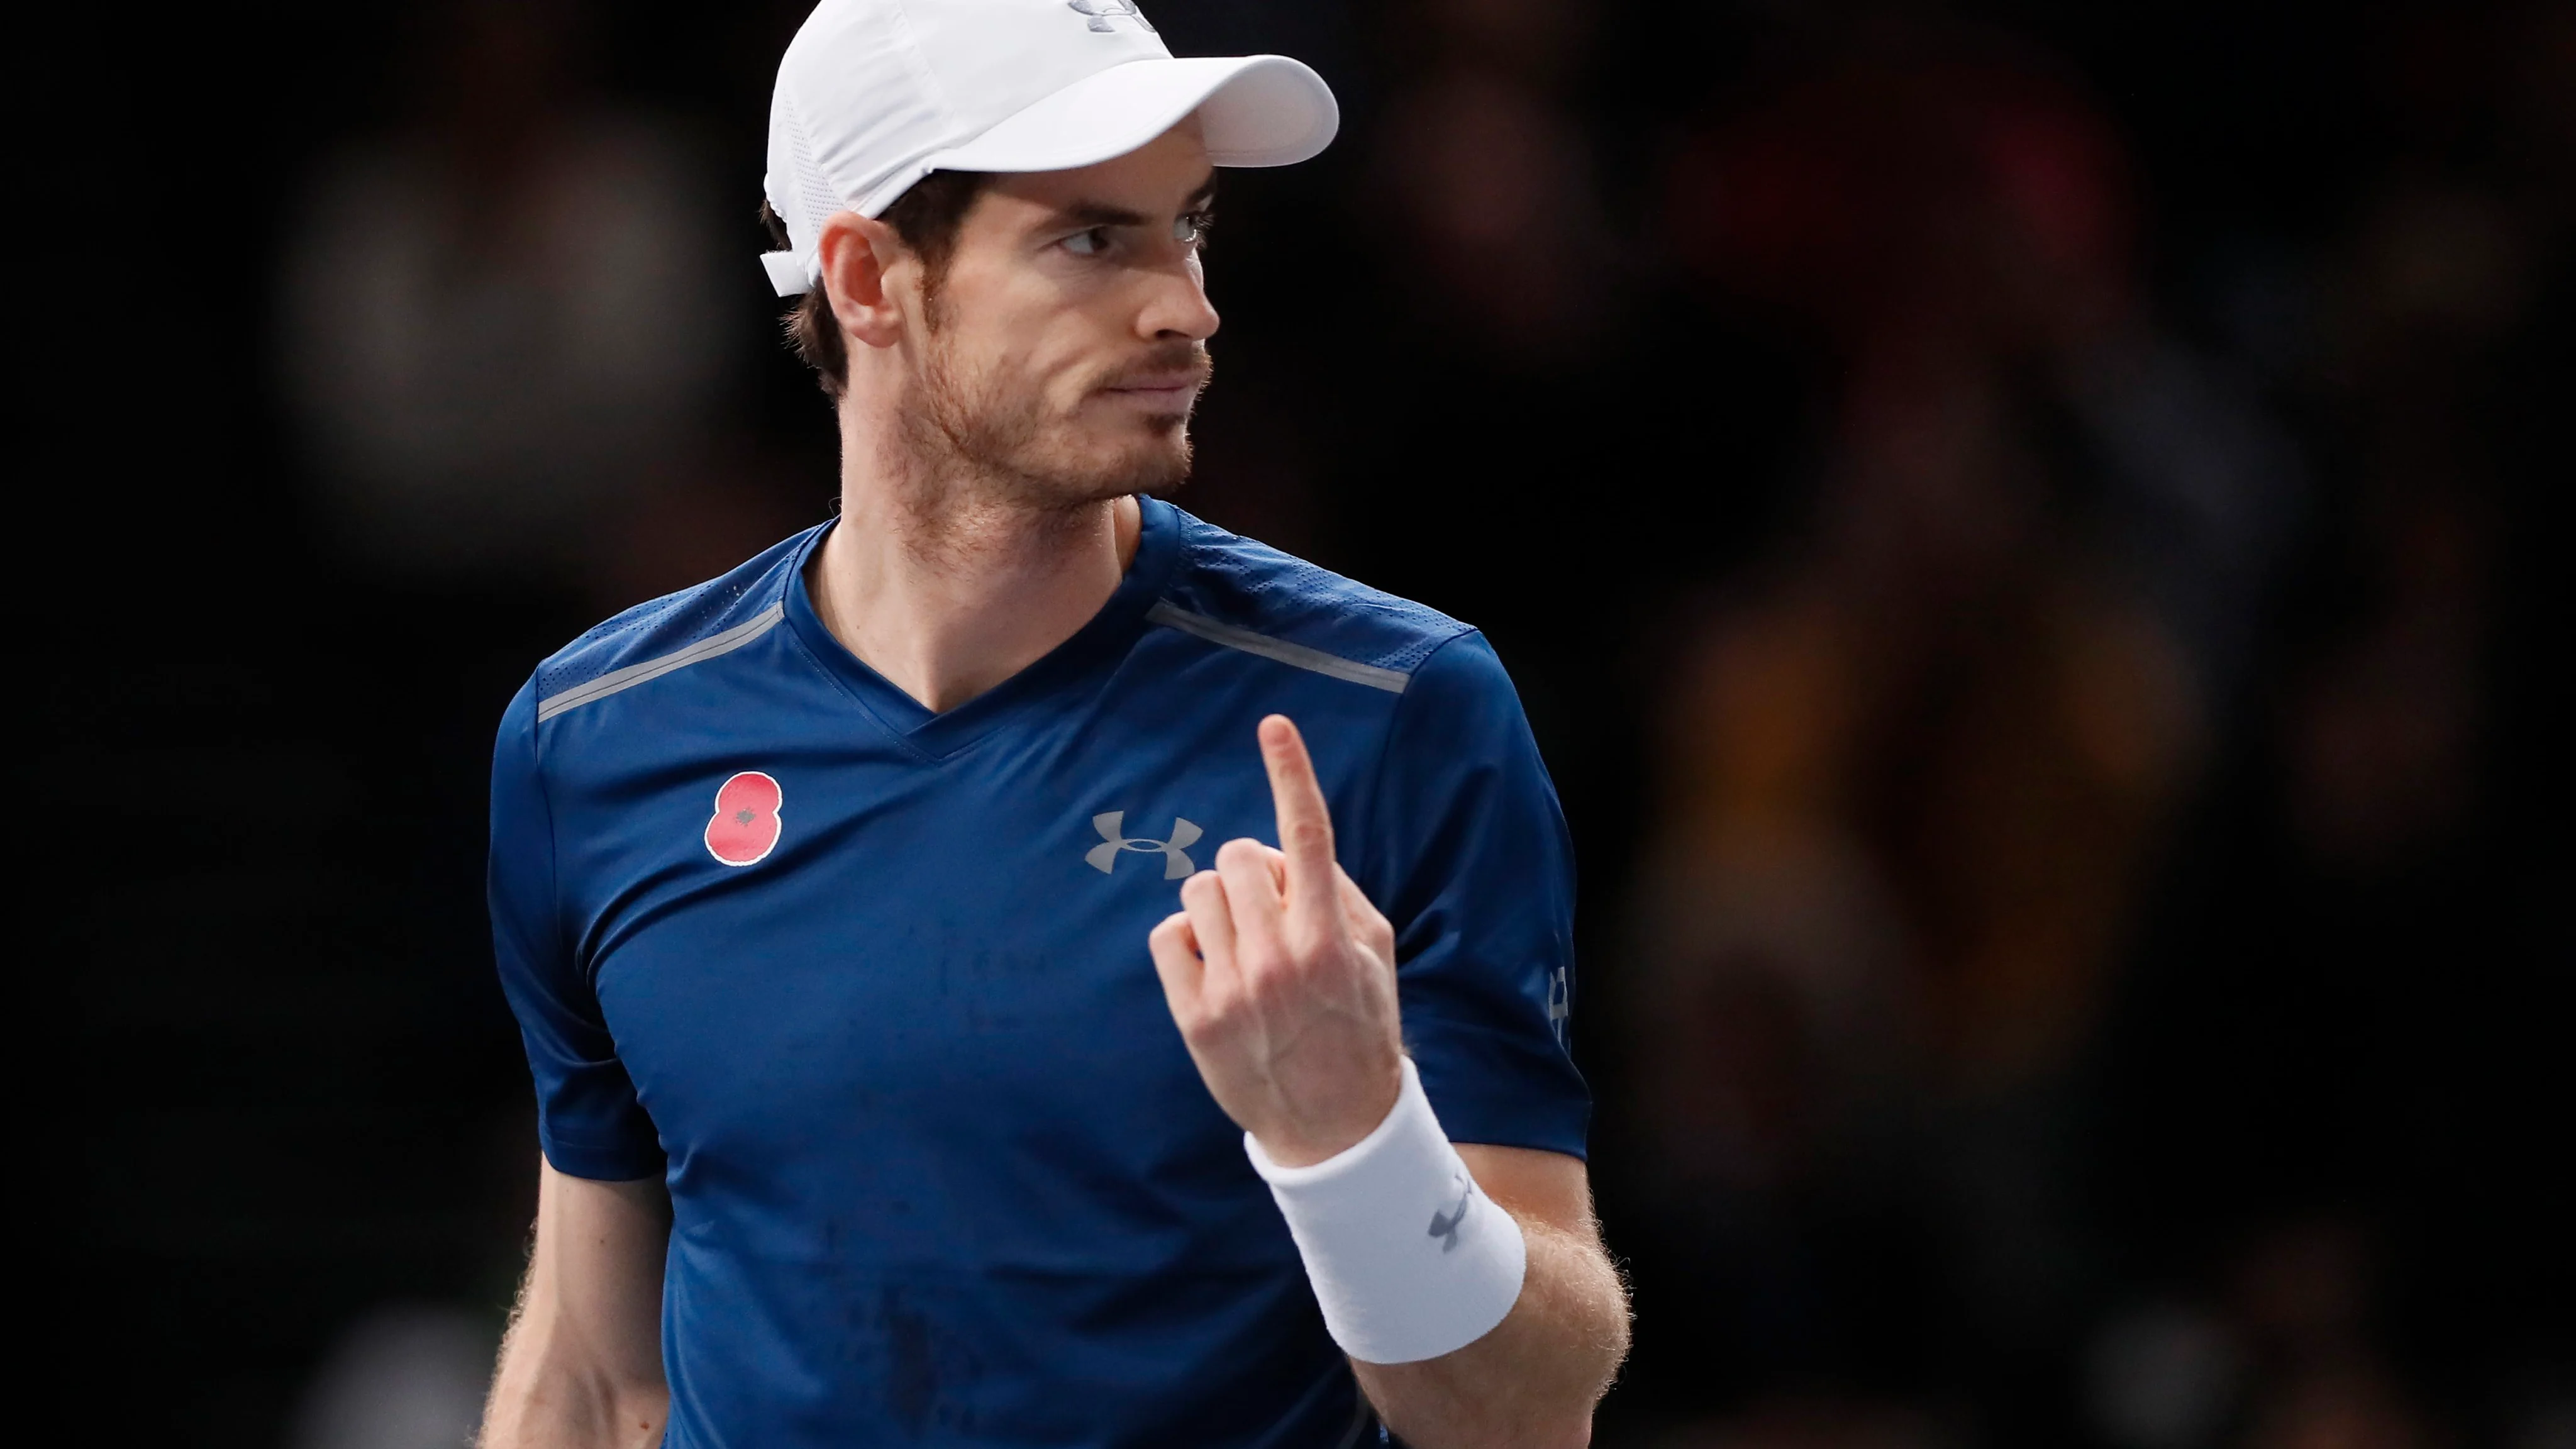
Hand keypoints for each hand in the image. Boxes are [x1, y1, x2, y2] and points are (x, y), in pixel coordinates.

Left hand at [1148, 715, 1403, 1167]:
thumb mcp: (1374, 956)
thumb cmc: (1358, 1026)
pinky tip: (1213, 970)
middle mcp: (1281, 957)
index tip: (1273, 725)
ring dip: (1219, 907)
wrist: (1334, 1127)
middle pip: (1238, 857)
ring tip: (1245, 949)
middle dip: (1252, 874)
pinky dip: (1186, 941)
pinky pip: (1167, 935)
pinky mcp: (1195, 1016)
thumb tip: (1283, 854)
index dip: (1292, 773)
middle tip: (1270, 914)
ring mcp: (1234, 987)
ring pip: (1199, 892)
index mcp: (1330, 936)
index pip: (1309, 836)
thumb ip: (1337, 893)